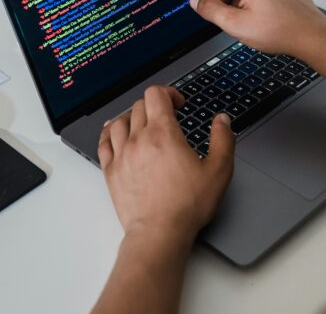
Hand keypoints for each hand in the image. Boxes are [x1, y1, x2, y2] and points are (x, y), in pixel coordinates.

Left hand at [98, 86, 233, 242]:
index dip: (168, 93)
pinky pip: (103, 141)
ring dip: (132, 117)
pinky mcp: (111, 170)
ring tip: (142, 124)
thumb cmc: (187, 205)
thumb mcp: (218, 170)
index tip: (178, 104)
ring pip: (119, 120)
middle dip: (155, 106)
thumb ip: (222, 139)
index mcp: (163, 133)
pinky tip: (114, 133)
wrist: (159, 233)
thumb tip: (221, 120)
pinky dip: (108, 132)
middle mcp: (139, 139)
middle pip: (139, 105)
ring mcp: (122, 154)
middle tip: (166, 117)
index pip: (156, 94)